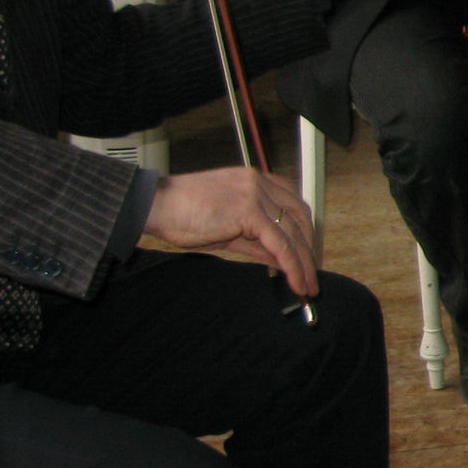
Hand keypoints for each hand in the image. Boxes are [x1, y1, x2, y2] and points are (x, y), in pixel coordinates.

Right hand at [145, 168, 318, 296]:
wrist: (155, 205)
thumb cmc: (182, 215)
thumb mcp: (228, 230)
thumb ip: (256, 242)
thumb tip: (279, 259)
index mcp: (255, 181)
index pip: (292, 205)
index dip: (303, 232)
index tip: (306, 255)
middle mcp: (260, 183)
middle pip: (298, 218)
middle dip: (308, 249)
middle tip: (311, 276)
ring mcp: (256, 194)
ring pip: (292, 233)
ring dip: (304, 263)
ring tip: (308, 287)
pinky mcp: (249, 211)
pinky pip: (279, 243)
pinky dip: (292, 265)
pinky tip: (296, 282)